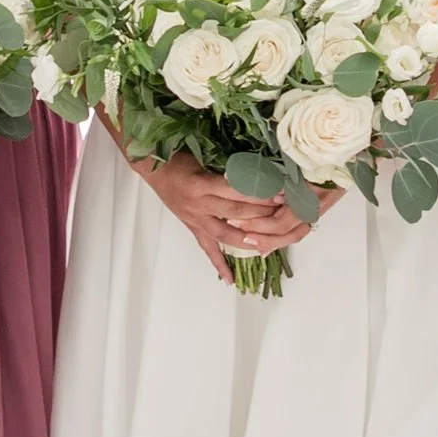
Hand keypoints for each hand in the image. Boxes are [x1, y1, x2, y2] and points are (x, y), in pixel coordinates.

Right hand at [140, 153, 331, 280]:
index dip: (260, 193)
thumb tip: (260, 172)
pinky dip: (218, 264)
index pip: (237, 191)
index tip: (281, 193)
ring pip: (225, 234)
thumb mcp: (204, 157)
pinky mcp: (192, 227)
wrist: (153, 167)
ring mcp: (195, 218)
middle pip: (236, 212)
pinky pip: (207, 249)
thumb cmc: (179, 157)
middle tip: (284, 212)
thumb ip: (229, 168)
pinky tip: (230, 279)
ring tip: (268, 243)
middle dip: (262, 213)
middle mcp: (199, 204)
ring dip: (248, 239)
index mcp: (202, 183)